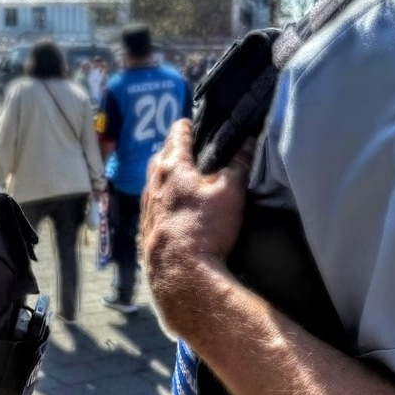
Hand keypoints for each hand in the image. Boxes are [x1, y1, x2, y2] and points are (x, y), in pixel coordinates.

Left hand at [141, 120, 254, 329]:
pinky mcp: (146, 230)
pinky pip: (152, 205)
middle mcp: (153, 183)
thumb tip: (249, 142)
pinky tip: (171, 208)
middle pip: (160, 157)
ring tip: (179, 175)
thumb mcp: (230, 192)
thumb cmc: (204, 228)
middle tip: (184, 145)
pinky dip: (161, 199)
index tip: (188, 121)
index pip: (176, 136)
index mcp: (172, 167)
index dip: (185, 126)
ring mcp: (146, 207)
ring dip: (164, 174)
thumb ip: (239, 164)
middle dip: (172, 149)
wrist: (180, 274)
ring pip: (153, 181)